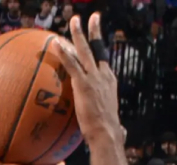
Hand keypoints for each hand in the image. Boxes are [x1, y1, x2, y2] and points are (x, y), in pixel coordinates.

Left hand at [51, 14, 124, 146]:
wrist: (107, 134)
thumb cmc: (108, 133)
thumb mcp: (111, 123)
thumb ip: (111, 122)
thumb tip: (121, 132)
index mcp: (109, 82)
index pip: (103, 60)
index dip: (99, 48)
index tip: (96, 38)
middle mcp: (104, 75)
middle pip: (98, 48)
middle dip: (94, 31)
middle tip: (92, 17)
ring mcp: (94, 78)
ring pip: (85, 50)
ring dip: (78, 34)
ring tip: (74, 21)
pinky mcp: (83, 84)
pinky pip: (72, 64)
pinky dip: (64, 53)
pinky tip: (55, 43)